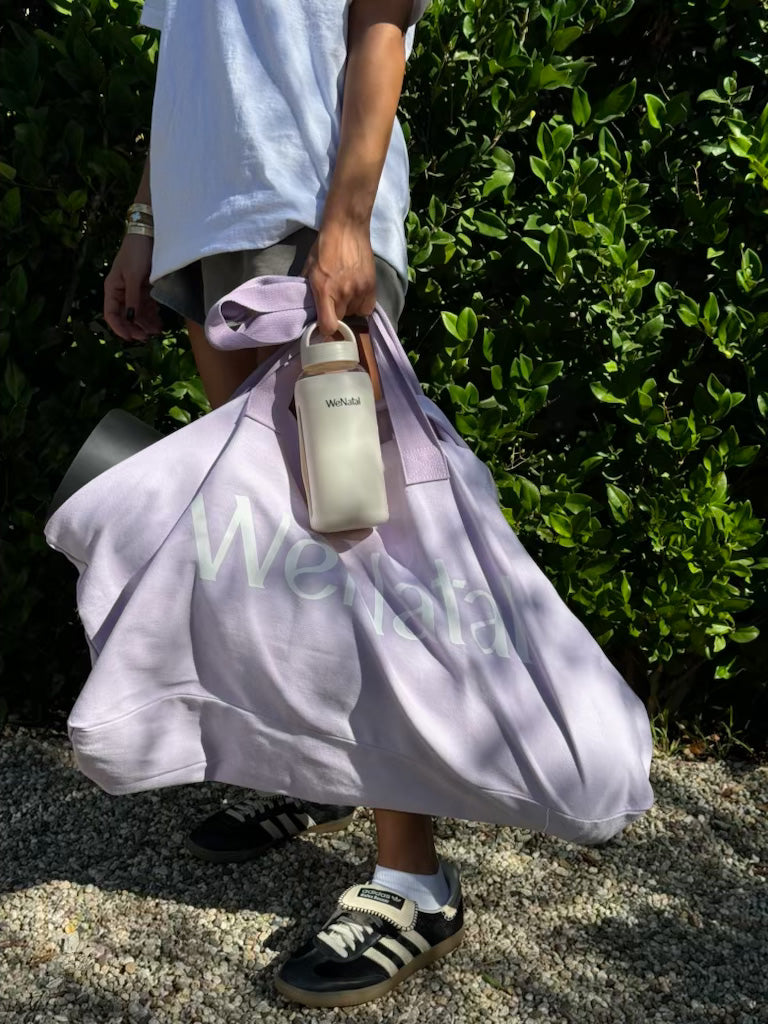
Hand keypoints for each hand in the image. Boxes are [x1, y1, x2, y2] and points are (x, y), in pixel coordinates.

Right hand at [104, 233, 162, 341]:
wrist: (148, 234)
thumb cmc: (137, 253)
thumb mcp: (134, 277)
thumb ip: (133, 299)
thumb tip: (131, 319)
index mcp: (113, 289)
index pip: (111, 314)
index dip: (119, 328)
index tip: (131, 338)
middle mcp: (121, 292)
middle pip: (125, 316)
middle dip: (136, 327)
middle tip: (148, 337)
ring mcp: (133, 290)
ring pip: (137, 313)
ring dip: (146, 323)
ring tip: (158, 330)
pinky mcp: (144, 288)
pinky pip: (146, 306)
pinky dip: (152, 314)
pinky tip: (159, 320)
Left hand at [301, 221, 376, 336]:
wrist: (347, 228)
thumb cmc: (324, 247)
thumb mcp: (308, 268)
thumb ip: (307, 290)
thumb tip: (305, 309)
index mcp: (325, 290)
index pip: (329, 326)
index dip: (325, 329)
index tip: (322, 324)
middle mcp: (344, 293)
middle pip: (342, 320)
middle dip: (336, 314)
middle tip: (332, 302)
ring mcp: (360, 290)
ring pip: (355, 313)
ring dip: (349, 308)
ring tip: (345, 294)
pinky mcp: (372, 285)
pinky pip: (367, 307)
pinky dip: (361, 305)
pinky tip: (356, 294)